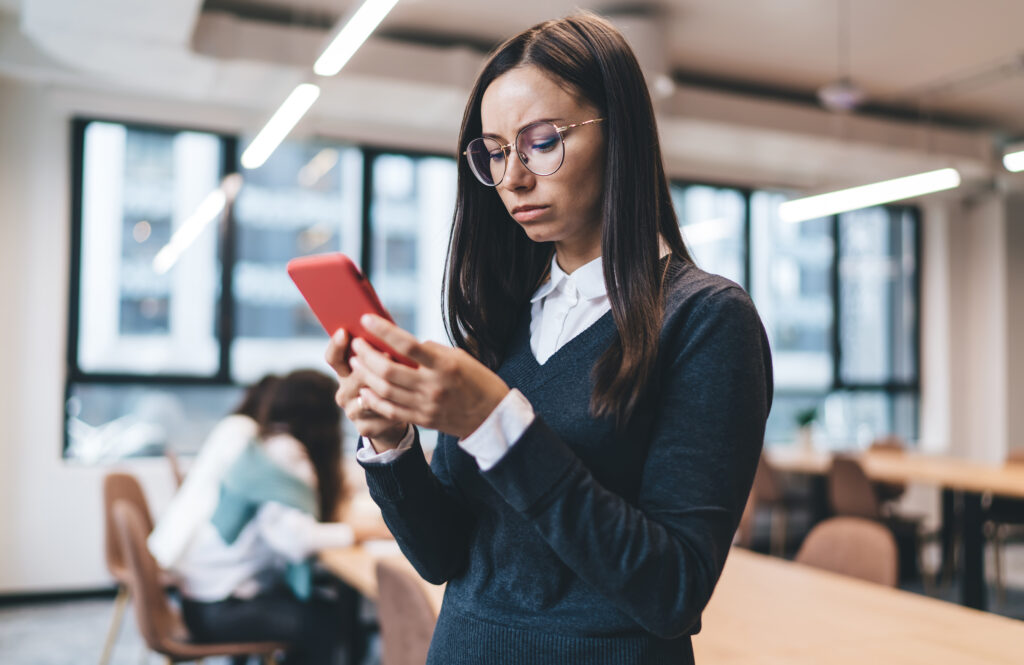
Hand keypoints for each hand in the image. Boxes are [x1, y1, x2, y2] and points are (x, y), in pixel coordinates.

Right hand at [324, 329, 408, 449]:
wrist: (389, 420)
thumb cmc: (388, 384)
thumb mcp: (381, 366)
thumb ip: (379, 352)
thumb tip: (386, 331)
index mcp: (345, 373)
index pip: (333, 357)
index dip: (336, 345)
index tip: (343, 332)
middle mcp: (344, 392)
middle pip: (354, 376)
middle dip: (373, 364)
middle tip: (389, 354)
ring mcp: (352, 411)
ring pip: (368, 397)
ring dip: (386, 388)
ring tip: (402, 380)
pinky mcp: (364, 428)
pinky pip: (382, 415)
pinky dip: (396, 408)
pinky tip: (407, 403)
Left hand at [350, 314, 510, 438]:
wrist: (492, 416)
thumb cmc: (476, 380)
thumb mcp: (459, 357)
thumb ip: (430, 351)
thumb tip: (401, 343)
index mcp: (445, 365)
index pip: (408, 345)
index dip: (384, 331)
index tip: (367, 320)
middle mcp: (434, 386)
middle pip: (389, 370)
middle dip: (367, 355)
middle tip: (356, 344)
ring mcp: (427, 405)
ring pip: (385, 391)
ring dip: (365, 375)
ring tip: (356, 363)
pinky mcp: (423, 419)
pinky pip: (391, 411)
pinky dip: (373, 400)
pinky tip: (364, 389)